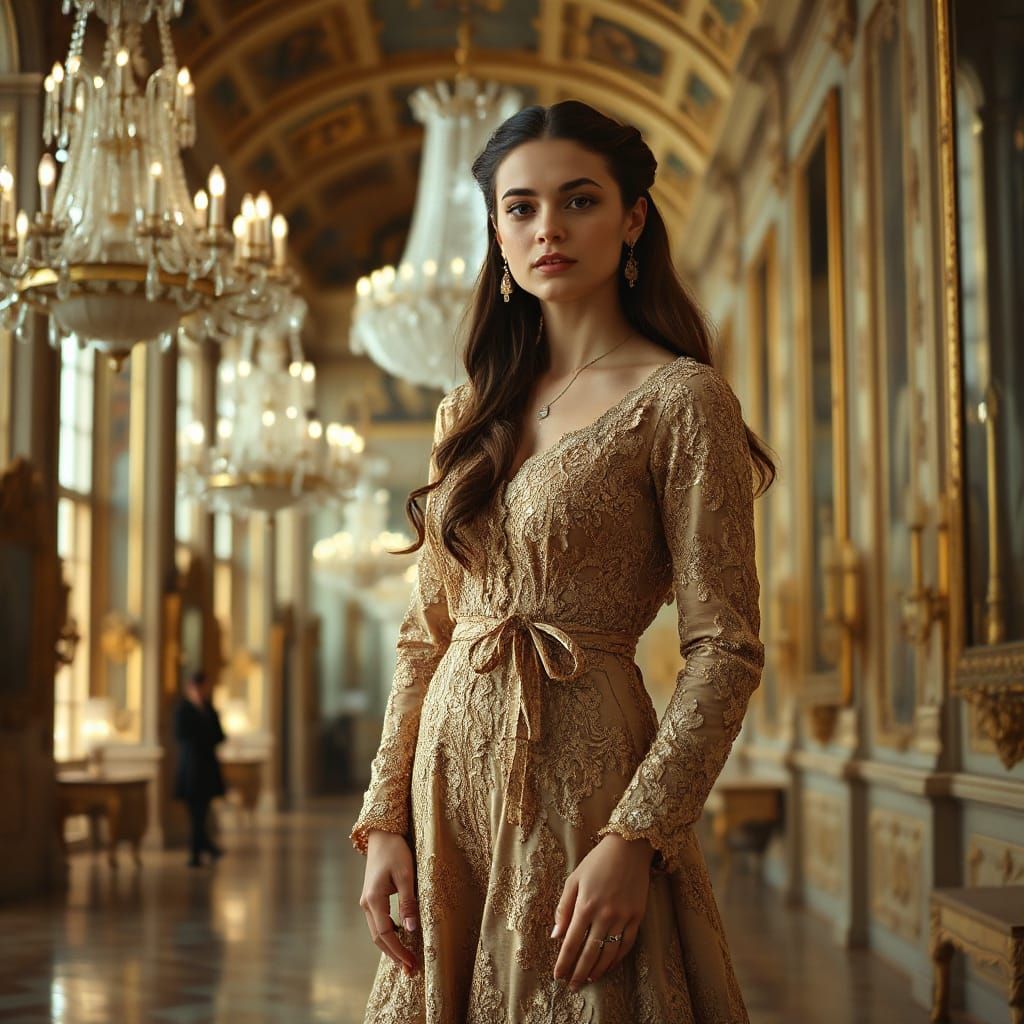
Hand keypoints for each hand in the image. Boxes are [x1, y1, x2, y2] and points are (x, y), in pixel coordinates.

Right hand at [359, 829, 419, 976]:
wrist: (382, 834)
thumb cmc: (395, 851)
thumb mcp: (406, 874)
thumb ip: (408, 902)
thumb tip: (411, 929)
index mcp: (374, 899)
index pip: (385, 934)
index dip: (398, 951)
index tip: (411, 964)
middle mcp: (366, 903)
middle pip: (378, 938)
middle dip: (393, 955)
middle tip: (410, 969)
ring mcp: (367, 901)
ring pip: (377, 932)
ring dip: (390, 947)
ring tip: (406, 959)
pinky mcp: (371, 898)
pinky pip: (378, 922)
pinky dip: (388, 935)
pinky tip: (400, 939)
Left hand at [552, 833, 653, 990]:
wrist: (628, 848)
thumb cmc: (596, 862)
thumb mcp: (574, 879)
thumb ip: (563, 908)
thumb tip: (556, 935)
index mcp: (585, 905)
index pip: (572, 942)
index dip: (564, 961)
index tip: (558, 975)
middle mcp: (604, 914)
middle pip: (590, 952)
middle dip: (579, 971)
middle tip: (571, 985)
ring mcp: (623, 917)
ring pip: (609, 952)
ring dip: (597, 969)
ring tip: (588, 979)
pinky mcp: (637, 917)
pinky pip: (627, 944)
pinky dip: (617, 959)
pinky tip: (609, 966)